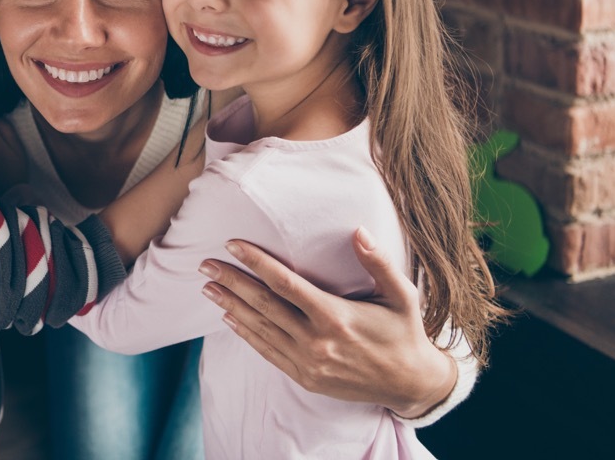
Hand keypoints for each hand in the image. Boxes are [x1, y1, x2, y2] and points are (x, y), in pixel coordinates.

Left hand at [198, 227, 456, 417]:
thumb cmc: (404, 333)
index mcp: (336, 317)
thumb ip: (378, 263)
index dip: (256, 262)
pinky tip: (229, 319)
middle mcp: (317, 342)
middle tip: (204, 265)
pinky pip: (268, 352)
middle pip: (263, 305)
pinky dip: (246, 334)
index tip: (232, 245)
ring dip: (231, 307)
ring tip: (208, 288)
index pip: (285, 284)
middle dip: (231, 282)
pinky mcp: (305, 377)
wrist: (410, 383)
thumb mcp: (402, 296)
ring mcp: (308, 363)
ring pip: (260, 329)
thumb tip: (358, 231)